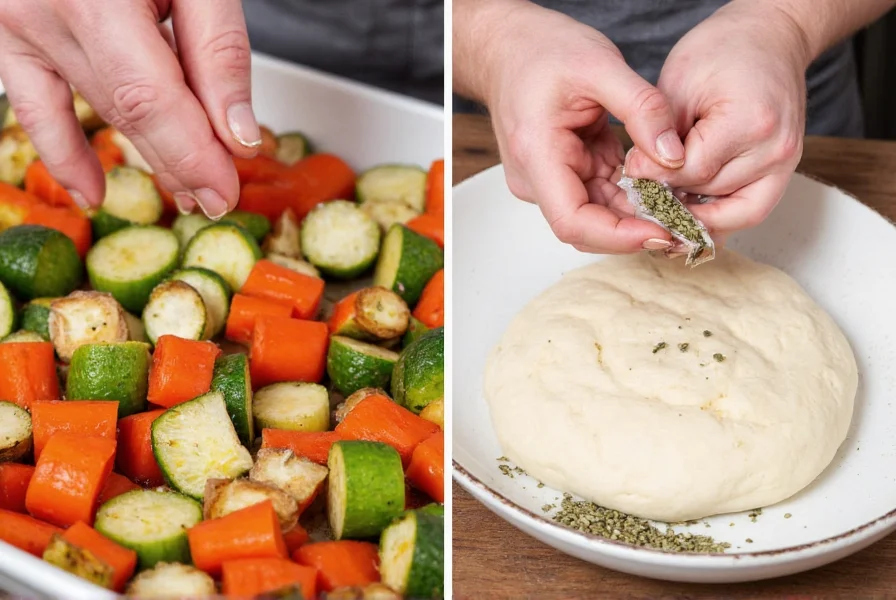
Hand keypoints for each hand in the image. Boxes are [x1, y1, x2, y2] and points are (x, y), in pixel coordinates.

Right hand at [0, 0, 259, 217]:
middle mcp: (42, 7)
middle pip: (125, 110)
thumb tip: (236, 133)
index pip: (149, 98)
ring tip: (185, 192)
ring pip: (94, 110)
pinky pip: (32, 105)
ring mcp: (14, 22)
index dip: (192, 154)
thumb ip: (216, 49)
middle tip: (219, 199)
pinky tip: (92, 191)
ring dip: (144, 157)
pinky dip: (63, 152)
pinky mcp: (4, 32)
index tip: (227, 191)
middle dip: (181, 162)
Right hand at [470, 1, 686, 253]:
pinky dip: (630, 195)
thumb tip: (675, 156)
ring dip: (637, 214)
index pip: (573, 220)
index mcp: (536, 155)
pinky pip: (600, 196)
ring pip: (597, 216)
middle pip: (587, 227)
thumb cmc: (542, 51)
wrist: (509, 48)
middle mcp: (536, 179)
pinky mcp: (562, 175)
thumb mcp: (600, 65)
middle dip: (636, 230)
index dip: (618, 236)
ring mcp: (547, 181)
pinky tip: (661, 187)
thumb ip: (643, 109)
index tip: (662, 231)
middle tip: (686, 225)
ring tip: (680, 205)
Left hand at [626, 1, 809, 243]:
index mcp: (749, 123)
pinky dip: (717, 217)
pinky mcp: (783, 173)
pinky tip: (688, 212)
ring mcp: (784, 165)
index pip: (690, 172)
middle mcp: (774, 151)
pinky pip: (748, 211)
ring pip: (730, 215)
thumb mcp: (677, 84)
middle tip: (639, 195)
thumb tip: (639, 176)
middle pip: (709, 198)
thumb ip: (658, 133)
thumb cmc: (722, 51)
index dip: (654, 176)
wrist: (770, 37)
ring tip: (660, 208)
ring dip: (693, 216)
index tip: (630, 171)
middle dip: (670, 200)